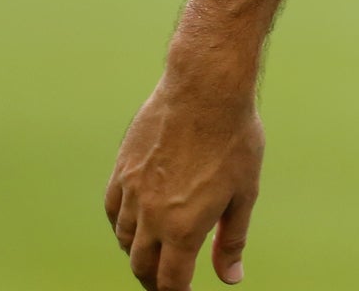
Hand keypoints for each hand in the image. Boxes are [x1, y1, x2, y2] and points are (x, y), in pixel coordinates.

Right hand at [105, 67, 263, 289]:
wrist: (205, 87)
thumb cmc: (233, 138)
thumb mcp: (244, 193)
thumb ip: (231, 240)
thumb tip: (230, 278)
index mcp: (183, 227)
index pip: (170, 281)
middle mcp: (151, 214)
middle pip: (142, 266)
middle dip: (154, 280)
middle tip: (166, 282)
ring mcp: (133, 190)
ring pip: (125, 238)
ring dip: (138, 252)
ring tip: (154, 252)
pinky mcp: (123, 167)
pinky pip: (114, 209)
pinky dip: (122, 224)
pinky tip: (134, 222)